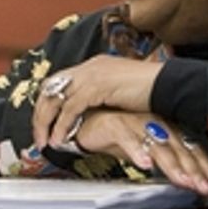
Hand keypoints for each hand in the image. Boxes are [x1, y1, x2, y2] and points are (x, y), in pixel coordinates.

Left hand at [31, 56, 160, 149]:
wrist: (169, 85)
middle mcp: (89, 67)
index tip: (43, 123)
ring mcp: (91, 74)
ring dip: (46, 123)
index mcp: (93, 66)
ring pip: (56, 99)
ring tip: (45, 142)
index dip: (48, 104)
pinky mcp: (97, 86)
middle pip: (50, 89)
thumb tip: (92, 114)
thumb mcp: (120, 92)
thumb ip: (103, 98)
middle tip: (38, 136)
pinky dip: (62, 125)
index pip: (59, 82)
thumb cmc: (152, 92)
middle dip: (40, 114)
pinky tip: (60, 139)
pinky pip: (70, 108)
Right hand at [70, 111, 207, 198]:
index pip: (191, 149)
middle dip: (194, 170)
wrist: (86, 122)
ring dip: (171, 164)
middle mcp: (155, 124)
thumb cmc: (118, 136)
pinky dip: (137, 151)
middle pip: (179, 149)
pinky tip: (144, 164)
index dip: (206, 168)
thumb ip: (166, 164)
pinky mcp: (116, 124)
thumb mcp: (146, 152)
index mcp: (166, 129)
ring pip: (157, 145)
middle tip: (204, 187)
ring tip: (182, 180)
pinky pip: (128, 139)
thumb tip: (190, 181)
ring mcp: (136, 123)